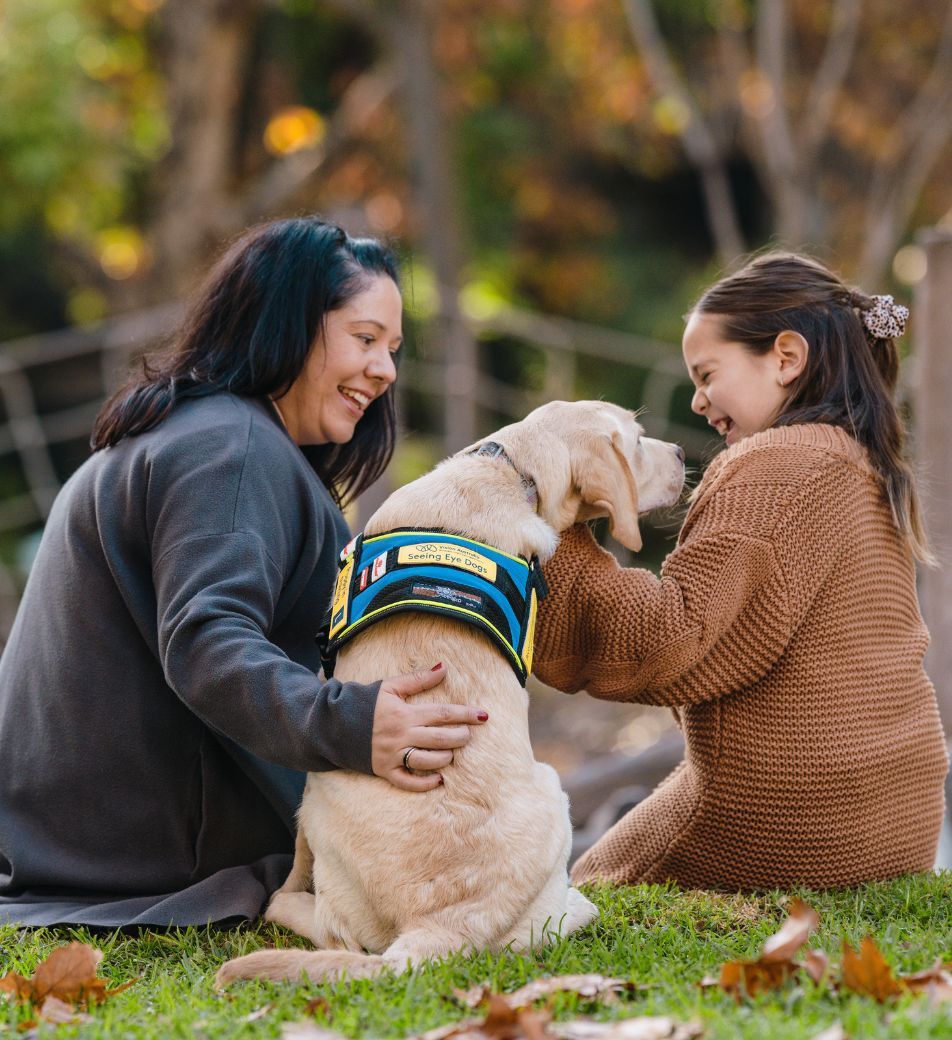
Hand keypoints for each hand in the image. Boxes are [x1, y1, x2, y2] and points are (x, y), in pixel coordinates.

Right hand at [371, 663, 488, 791]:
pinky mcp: (384, 771)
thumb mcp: (390, 686)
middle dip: (460, 737)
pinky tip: (439, 779)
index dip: (465, 714)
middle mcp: (401, 736)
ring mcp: (392, 755)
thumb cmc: (365, 702)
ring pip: (428, 761)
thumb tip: (444, 667)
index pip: (443, 714)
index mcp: (405, 713)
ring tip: (453, 753)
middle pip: (440, 739)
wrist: (334, 724)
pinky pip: (408, 782)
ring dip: (446, 758)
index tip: (483, 715)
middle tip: (468, 734)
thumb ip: (418, 679)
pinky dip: (425, 783)